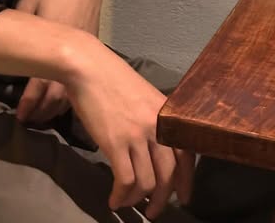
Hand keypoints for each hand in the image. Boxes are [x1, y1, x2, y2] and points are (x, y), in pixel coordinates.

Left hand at [15, 0, 107, 123]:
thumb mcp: (28, 3)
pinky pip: (82, 80)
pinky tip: (65, 101)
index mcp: (52, 44)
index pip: (39, 82)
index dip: (29, 102)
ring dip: (57, 106)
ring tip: (44, 117)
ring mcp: (83, 52)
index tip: (21, 116)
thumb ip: (21, 27)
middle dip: (43, 111)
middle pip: (58, 93)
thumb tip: (9, 45)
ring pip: (72, 90)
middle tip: (30, 122)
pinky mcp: (91, 49)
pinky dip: (72, 94)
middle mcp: (70, 53)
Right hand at [65, 37, 194, 218]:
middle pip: (168, 174)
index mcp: (165, 114)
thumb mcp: (142, 94)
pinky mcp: (115, 143)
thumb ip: (152, 118)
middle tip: (153, 212)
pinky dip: (120, 195)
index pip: (186, 154)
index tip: (183, 197)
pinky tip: (113, 199)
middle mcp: (156, 127)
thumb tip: (152, 143)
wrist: (87, 66)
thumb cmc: (110, 76)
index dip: (186, 180)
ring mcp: (137, 135)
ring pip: (146, 182)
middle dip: (161, 199)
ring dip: (138, 200)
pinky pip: (125, 180)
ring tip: (127, 205)